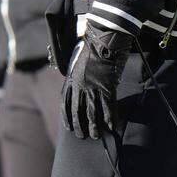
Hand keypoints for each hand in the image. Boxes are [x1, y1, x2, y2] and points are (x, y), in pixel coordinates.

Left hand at [62, 24, 132, 138]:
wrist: (103, 40)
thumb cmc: (92, 49)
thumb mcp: (78, 63)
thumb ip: (77, 76)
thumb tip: (79, 86)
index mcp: (71, 78)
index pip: (65, 102)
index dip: (66, 116)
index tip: (68, 126)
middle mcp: (80, 85)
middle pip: (77, 110)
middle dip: (79, 125)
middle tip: (82, 136)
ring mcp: (93, 87)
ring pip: (92, 112)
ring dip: (94, 126)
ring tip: (96, 136)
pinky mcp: (106, 87)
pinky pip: (108, 107)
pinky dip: (109, 119)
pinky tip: (111, 127)